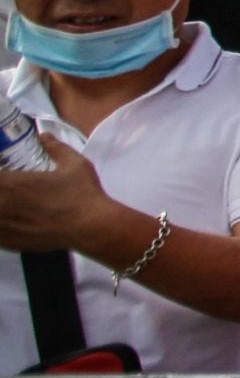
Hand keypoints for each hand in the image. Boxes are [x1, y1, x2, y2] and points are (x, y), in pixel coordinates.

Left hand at [0, 135, 119, 252]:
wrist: (91, 227)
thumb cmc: (82, 193)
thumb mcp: (74, 164)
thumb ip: (55, 147)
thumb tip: (44, 134)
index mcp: (11, 183)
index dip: (0, 178)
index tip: (6, 177)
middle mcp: (0, 204)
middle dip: (0, 190)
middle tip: (9, 189)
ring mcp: (2, 226)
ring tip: (8, 206)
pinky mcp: (7, 243)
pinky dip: (0, 225)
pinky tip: (10, 221)